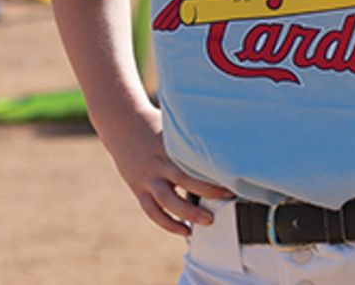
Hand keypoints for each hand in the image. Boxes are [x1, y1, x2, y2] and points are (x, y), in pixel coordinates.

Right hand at [95, 110, 233, 235]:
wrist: (121, 124)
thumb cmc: (156, 125)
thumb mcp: (175, 126)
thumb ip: (193, 137)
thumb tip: (224, 141)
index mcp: (171, 145)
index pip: (195, 158)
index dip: (214, 168)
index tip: (233, 174)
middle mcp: (159, 163)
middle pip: (184, 179)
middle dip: (207, 191)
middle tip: (228, 197)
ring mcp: (147, 178)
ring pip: (167, 201)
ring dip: (188, 214)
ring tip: (208, 221)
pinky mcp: (138, 189)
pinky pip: (152, 211)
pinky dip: (168, 223)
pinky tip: (185, 231)